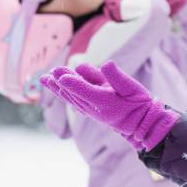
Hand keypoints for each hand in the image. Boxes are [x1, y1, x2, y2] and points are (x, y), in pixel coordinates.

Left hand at [40, 61, 177, 150]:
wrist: (141, 124)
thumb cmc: (139, 104)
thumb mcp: (133, 88)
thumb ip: (118, 77)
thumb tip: (107, 63)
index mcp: (105, 101)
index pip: (86, 91)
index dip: (73, 83)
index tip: (60, 76)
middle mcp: (95, 107)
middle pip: (74, 93)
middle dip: (61, 82)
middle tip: (51, 72)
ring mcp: (92, 109)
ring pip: (71, 97)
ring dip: (58, 88)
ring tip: (45, 79)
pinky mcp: (92, 109)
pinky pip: (74, 101)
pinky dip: (64, 93)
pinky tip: (57, 87)